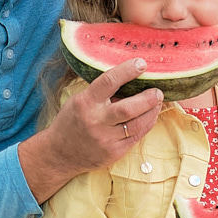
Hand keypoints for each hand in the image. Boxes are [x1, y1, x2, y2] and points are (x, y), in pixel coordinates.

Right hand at [35, 60, 163, 181]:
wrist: (60, 154)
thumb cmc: (71, 122)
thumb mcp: (79, 100)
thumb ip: (101, 92)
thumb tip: (130, 79)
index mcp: (85, 103)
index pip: (108, 82)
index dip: (127, 71)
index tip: (142, 63)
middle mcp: (96, 121)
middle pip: (128, 108)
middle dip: (148, 98)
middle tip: (158, 91)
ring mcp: (106, 139)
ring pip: (137, 124)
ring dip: (152, 111)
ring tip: (158, 102)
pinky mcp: (114, 152)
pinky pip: (137, 136)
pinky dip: (147, 124)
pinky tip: (151, 116)